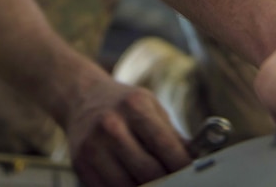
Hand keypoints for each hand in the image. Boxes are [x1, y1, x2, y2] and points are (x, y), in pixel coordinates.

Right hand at [65, 78, 190, 186]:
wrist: (83, 97)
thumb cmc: (123, 104)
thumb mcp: (151, 107)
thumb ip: (172, 135)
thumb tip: (196, 160)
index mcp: (134, 106)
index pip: (165, 146)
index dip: (182, 166)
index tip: (191, 174)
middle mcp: (111, 125)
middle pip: (148, 171)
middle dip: (167, 181)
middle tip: (175, 182)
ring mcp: (92, 145)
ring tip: (154, 182)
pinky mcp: (80, 163)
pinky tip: (133, 182)